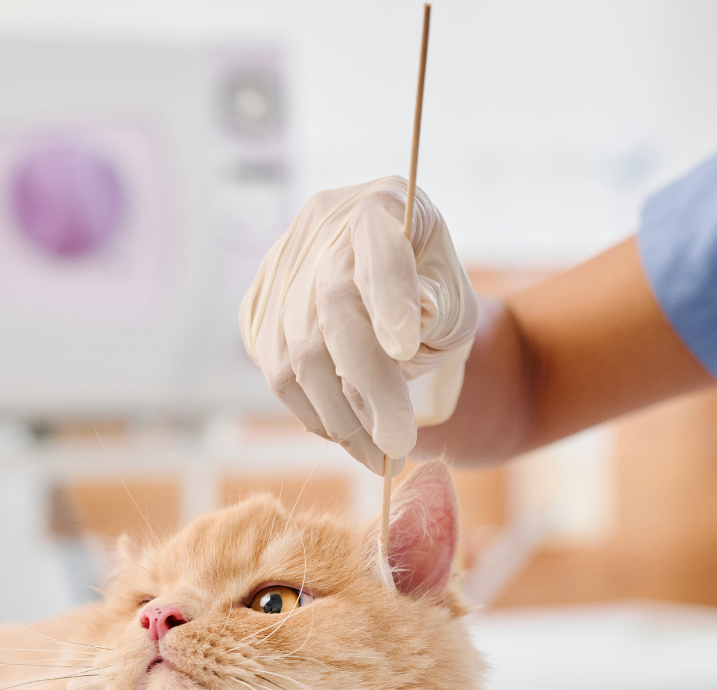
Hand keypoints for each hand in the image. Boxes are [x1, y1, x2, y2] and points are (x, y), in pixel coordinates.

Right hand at [239, 177, 477, 473]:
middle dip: (368, 386)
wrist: (391, 284)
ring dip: (340, 416)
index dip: (390, 298)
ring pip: (296, 352)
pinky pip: (275, 370)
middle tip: (397, 447)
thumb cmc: (432, 295)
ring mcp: (281, 266)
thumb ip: (440, 315)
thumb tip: (403, 335)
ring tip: (379, 456)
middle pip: (333, 309)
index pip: (380, 250)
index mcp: (382, 206)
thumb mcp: (458, 301)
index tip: (407, 350)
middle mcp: (322, 226)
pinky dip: (312, 411)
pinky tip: (347, 432)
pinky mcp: (258, 306)